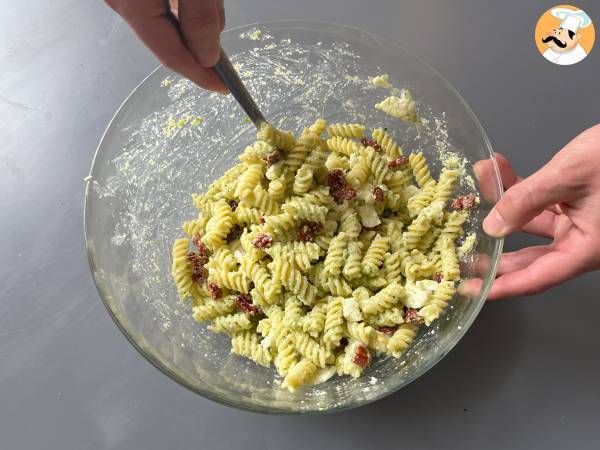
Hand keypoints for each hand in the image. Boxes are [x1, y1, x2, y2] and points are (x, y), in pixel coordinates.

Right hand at [105, 0, 227, 92]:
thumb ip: (200, 17)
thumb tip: (207, 57)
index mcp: (133, 3)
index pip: (170, 55)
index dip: (200, 75)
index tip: (224, 87)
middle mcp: (121, 1)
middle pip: (167, 43)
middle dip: (199, 50)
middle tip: (225, 55)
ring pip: (165, 25)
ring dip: (193, 24)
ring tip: (209, 5)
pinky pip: (159, 9)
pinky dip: (184, 10)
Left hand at [467, 124, 599, 299]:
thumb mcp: (568, 176)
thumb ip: (527, 200)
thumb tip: (493, 226)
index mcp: (587, 248)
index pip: (536, 278)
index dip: (501, 287)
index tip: (472, 292)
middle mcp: (582, 242)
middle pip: (529, 259)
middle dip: (494, 256)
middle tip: (460, 257)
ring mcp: (579, 224)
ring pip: (530, 227)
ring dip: (502, 207)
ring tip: (475, 194)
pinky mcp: (576, 205)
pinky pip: (540, 204)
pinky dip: (519, 190)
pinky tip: (499, 171)